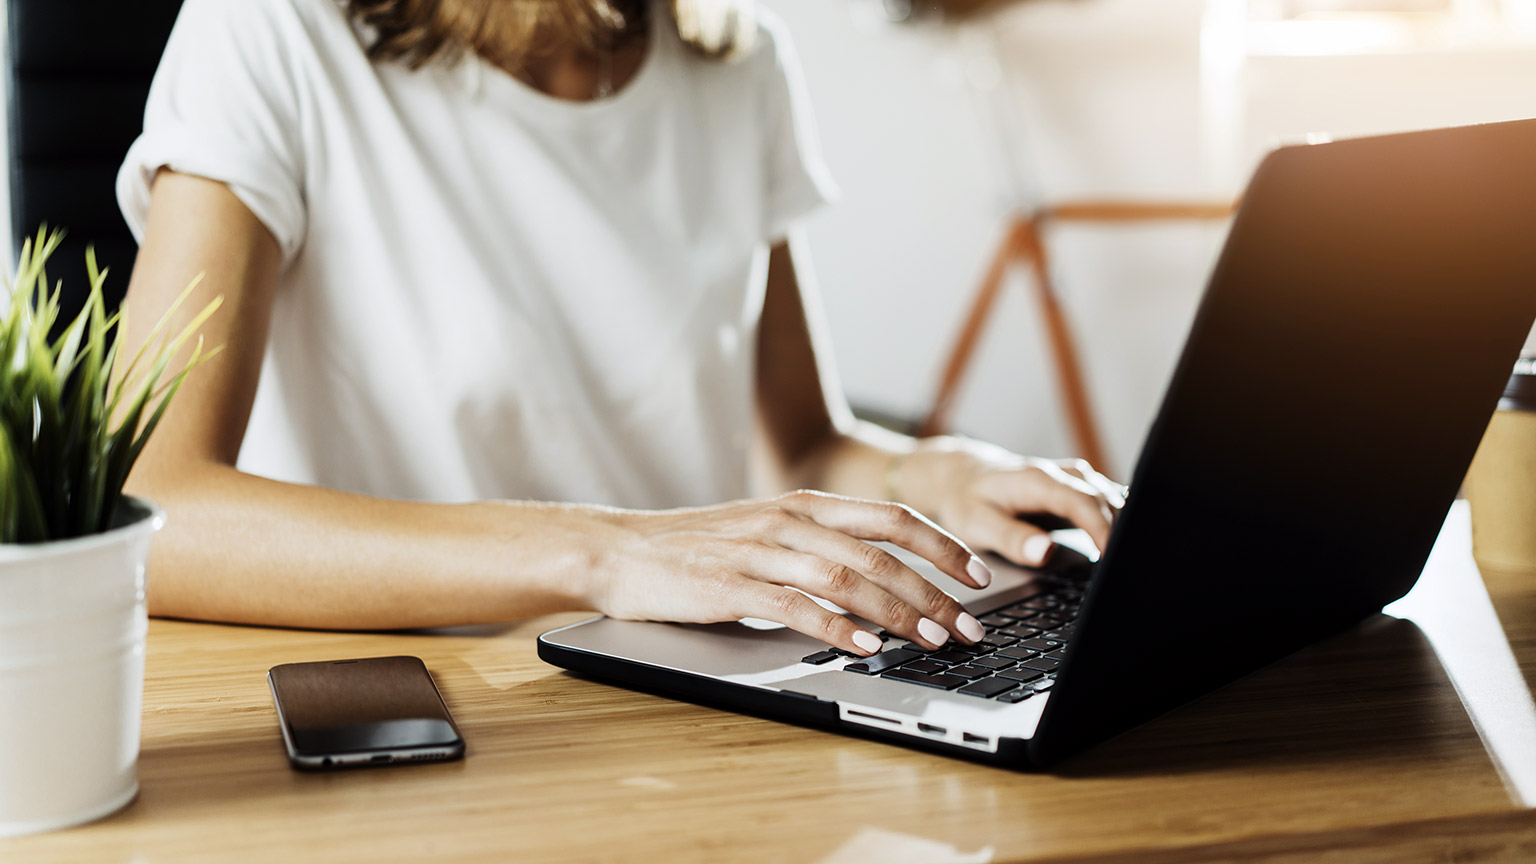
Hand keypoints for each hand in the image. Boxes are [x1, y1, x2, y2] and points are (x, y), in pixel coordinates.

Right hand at [590, 490, 994, 655]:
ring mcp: (760, 551)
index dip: (942, 545)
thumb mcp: (766, 534)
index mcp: (804, 506)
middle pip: (881, 553)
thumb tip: (883, 582)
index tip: (978, 576)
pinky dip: (836, 627)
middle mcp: (789, 522)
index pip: (891, 518)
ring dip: (898, 612)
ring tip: (932, 641)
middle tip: (969, 626)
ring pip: (848, 579)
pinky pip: (795, 606)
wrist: (619, 550)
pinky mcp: (731, 585)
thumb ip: (818, 549)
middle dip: (935, 592)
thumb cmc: (695, 549)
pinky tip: (864, 647)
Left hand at [894, 438, 1123, 566]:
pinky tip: (1120, 544)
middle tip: (1124, 570)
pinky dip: (1117, 521)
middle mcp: (1060, 474)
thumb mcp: (977, 523)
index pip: (1083, 501)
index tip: (1111, 557)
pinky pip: (1105, 502)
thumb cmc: (966, 500)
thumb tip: (1045, 552)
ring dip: (1123, 526)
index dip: (1102, 529)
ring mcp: (1071, 480)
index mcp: (1038, 480)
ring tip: (1127, 561)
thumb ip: (1011, 538)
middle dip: (1121, 532)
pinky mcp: (1074, 490)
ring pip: (1111, 499)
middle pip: (1105, 499)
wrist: (961, 475)